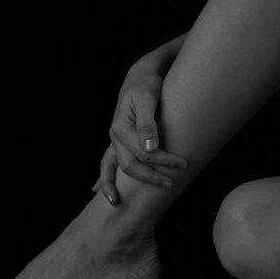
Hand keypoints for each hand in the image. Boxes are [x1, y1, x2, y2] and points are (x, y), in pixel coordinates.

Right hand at [90, 68, 189, 203]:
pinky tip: (96, 190)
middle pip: (129, 165)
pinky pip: (107, 161)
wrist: (140, 75)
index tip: (184, 164)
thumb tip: (150, 149)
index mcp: (121, 127)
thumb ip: (148, 124)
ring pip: (109, 167)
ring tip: (115, 203)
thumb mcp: (148, 98)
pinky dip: (103, 176)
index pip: (144, 153)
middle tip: (171, 183)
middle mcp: (115, 136)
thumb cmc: (147, 85)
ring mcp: (115, 139)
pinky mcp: (119, 140)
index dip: (164, 160)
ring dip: (111, 185)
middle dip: (150, 176)